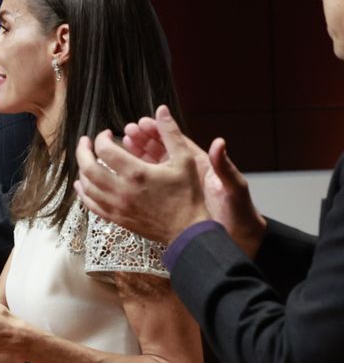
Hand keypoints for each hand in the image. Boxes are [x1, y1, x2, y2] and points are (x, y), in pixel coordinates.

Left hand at [74, 105, 209, 244]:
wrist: (188, 231)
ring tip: (86, 160)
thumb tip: (162, 110)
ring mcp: (117, 206)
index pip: (104, 150)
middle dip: (82, 151)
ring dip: (82, 170)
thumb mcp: (184, 160)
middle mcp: (122, 190)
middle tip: (85, 142)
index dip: (101, 138)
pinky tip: (82, 184)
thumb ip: (171, 133)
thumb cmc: (187, 195)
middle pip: (88, 167)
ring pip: (87, 186)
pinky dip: (83, 193)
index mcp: (137, 173)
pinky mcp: (116, 218)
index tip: (106, 134)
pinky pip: (91, 205)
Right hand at [121, 114, 266, 254]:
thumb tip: (219, 143)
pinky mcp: (169, 203)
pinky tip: (124, 175)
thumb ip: (224, 166)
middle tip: (128, 132)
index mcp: (201, 166)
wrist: (239, 240)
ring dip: (137, 156)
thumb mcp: (232, 188)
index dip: (160, 131)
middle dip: (143, 140)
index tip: (143, 123)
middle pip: (160, 152)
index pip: (177, 143)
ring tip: (122, 146)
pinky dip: (137, 179)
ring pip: (152, 167)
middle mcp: (187, 174)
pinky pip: (150, 187)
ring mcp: (177, 188)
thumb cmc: (238, 213)